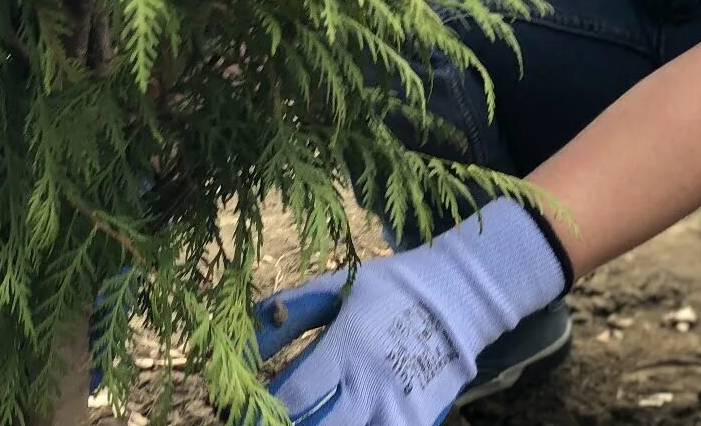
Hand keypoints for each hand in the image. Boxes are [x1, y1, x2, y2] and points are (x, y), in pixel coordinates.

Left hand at [245, 200, 565, 425]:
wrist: (459, 300)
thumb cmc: (387, 289)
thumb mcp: (335, 288)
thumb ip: (287, 314)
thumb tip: (241, 343)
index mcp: (349, 347)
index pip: (291, 398)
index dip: (258, 411)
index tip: (241, 408)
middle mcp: (373, 386)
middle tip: (269, 418)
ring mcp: (399, 413)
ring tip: (308, 416)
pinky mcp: (419, 425)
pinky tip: (342, 418)